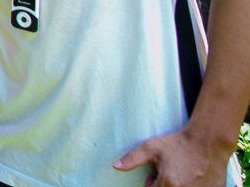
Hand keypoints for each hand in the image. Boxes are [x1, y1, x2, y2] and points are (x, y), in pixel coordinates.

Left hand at [115, 124, 234, 186]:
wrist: (207, 141)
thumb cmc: (177, 144)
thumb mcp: (151, 148)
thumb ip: (132, 159)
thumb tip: (115, 166)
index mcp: (169, 184)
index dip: (152, 185)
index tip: (154, 177)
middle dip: (164, 186)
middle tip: (168, 175)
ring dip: (178, 186)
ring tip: (181, 176)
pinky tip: (194, 178)